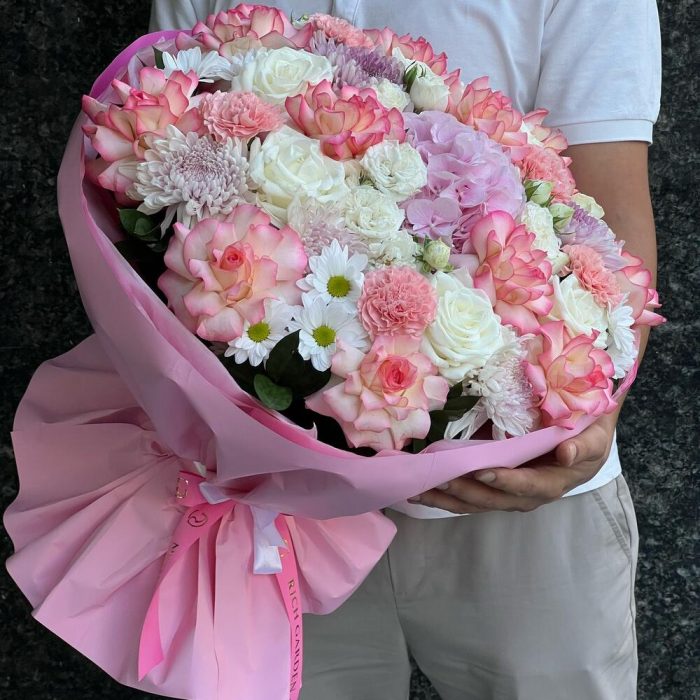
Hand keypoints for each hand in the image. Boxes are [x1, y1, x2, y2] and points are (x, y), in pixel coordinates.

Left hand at [410, 411, 619, 513]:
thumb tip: (566, 454)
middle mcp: (525, 492)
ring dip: (445, 498)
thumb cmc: (587, 433)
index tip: (484, 472)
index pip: (527, 486)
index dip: (506, 482)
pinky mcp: (491, 484)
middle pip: (492, 499)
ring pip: (473, 501)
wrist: (580, 432)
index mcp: (551, 482)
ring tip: (417, 490)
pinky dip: (443, 492)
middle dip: (464, 492)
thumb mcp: (595, 436)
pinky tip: (419, 487)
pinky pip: (466, 493)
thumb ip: (584, 445)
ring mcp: (505, 490)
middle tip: (439, 480)